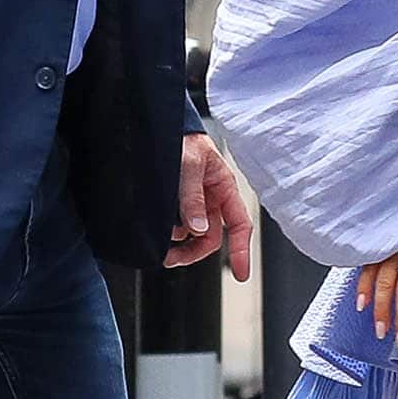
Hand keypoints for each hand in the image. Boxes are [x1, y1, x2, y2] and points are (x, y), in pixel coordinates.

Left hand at [165, 135, 252, 279]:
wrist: (161, 125)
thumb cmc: (181, 138)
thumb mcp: (188, 165)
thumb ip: (192, 198)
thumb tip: (197, 228)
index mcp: (225, 188)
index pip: (239, 226)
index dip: (241, 251)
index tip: (240, 273)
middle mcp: (212, 199)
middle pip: (210, 237)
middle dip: (192, 251)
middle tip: (171, 258)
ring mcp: (194, 202)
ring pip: (191, 234)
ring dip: (177, 241)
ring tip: (160, 237)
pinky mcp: (176, 203)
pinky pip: (176, 225)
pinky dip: (167, 231)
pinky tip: (156, 226)